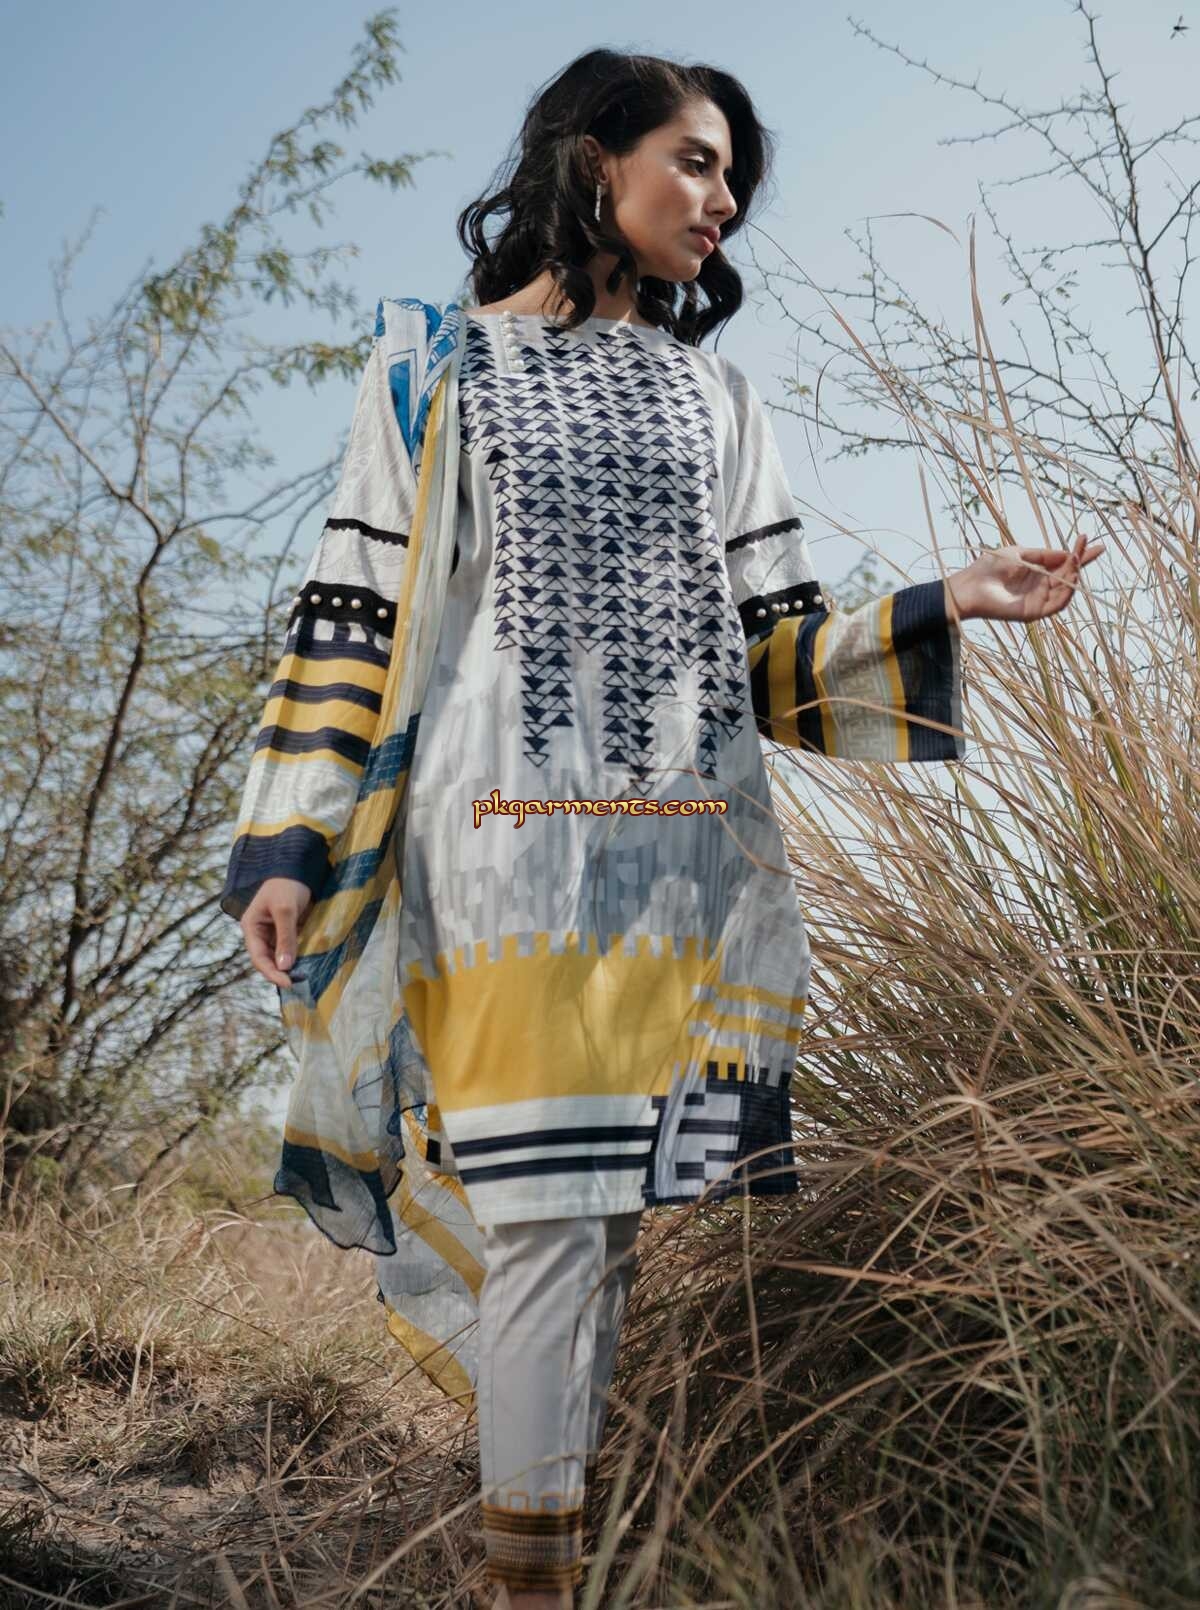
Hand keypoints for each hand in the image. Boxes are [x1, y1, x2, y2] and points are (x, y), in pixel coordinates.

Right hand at [241, 877, 312, 987]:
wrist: (298, 869)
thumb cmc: (286, 886)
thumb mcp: (285, 910)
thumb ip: (285, 938)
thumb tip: (285, 966)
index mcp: (251, 927)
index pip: (258, 957)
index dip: (271, 973)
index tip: (288, 983)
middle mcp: (259, 933)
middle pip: (267, 960)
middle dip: (280, 973)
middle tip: (298, 983)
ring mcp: (273, 933)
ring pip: (279, 956)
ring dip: (289, 967)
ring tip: (303, 978)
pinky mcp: (286, 931)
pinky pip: (290, 948)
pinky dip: (297, 957)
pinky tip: (307, 965)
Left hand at [945, 533, 1104, 622]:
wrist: (970, 586)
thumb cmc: (989, 568)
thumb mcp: (1020, 553)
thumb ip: (1044, 554)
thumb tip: (1067, 553)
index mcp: (1038, 571)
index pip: (1064, 563)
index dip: (1080, 554)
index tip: (1094, 542)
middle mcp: (1041, 586)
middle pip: (1068, 575)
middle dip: (1080, 560)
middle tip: (1089, 545)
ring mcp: (1038, 600)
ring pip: (1065, 589)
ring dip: (1075, 574)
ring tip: (1077, 559)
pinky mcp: (1034, 613)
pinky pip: (1057, 605)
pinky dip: (1067, 593)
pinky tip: (1071, 577)